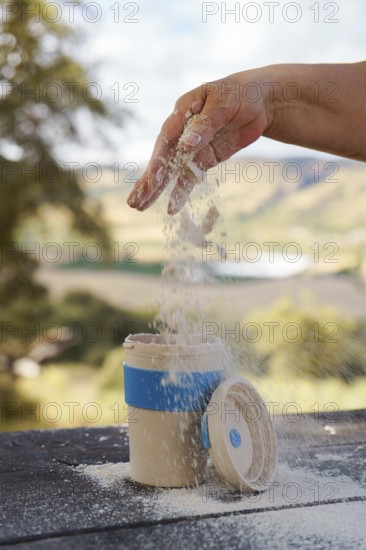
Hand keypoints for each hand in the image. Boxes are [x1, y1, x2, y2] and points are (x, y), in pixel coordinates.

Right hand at [127, 69, 273, 213]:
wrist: (259, 101)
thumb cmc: (240, 93)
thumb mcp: (223, 103)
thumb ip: (204, 123)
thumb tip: (187, 143)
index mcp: (183, 111)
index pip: (167, 138)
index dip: (159, 159)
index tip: (154, 178)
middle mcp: (182, 131)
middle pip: (163, 158)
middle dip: (148, 181)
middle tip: (134, 201)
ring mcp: (193, 147)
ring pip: (172, 171)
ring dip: (157, 190)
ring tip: (139, 207)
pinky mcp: (205, 159)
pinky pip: (190, 178)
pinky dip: (181, 192)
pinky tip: (171, 209)